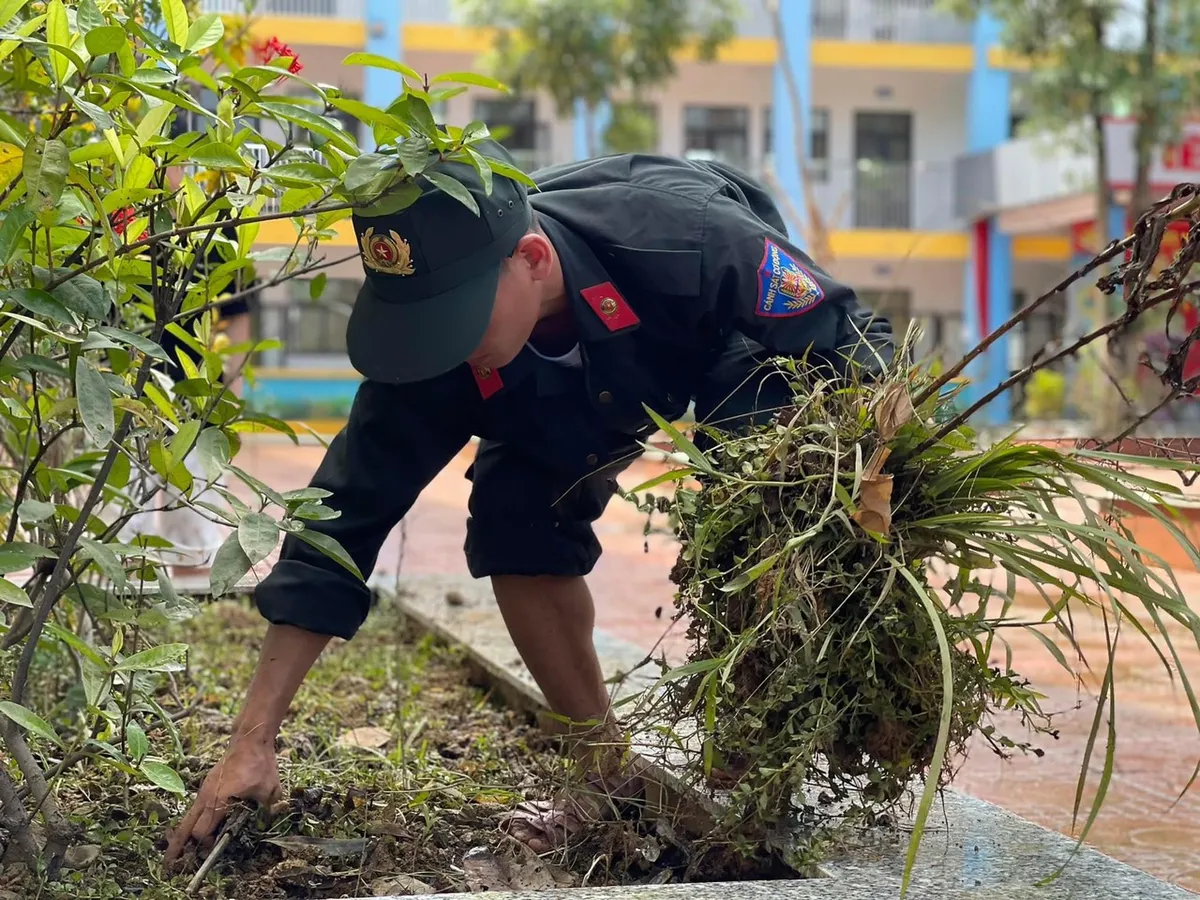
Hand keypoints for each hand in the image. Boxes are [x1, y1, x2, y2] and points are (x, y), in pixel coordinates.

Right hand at [164, 736, 280, 866]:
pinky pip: (194, 808)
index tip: (213, 850)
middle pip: (185, 827)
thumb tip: (266, 826)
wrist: (249, 740)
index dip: (206, 844)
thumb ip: (265, 811)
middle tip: (170, 865)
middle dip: (177, 847)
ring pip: (187, 817)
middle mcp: (205, 797)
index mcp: (218, 801)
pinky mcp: (207, 786)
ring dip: (181, 834)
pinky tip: (194, 828)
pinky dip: (191, 821)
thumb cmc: (259, 764)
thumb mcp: (269, 791)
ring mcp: (204, 791)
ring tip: (174, 851)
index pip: (202, 831)